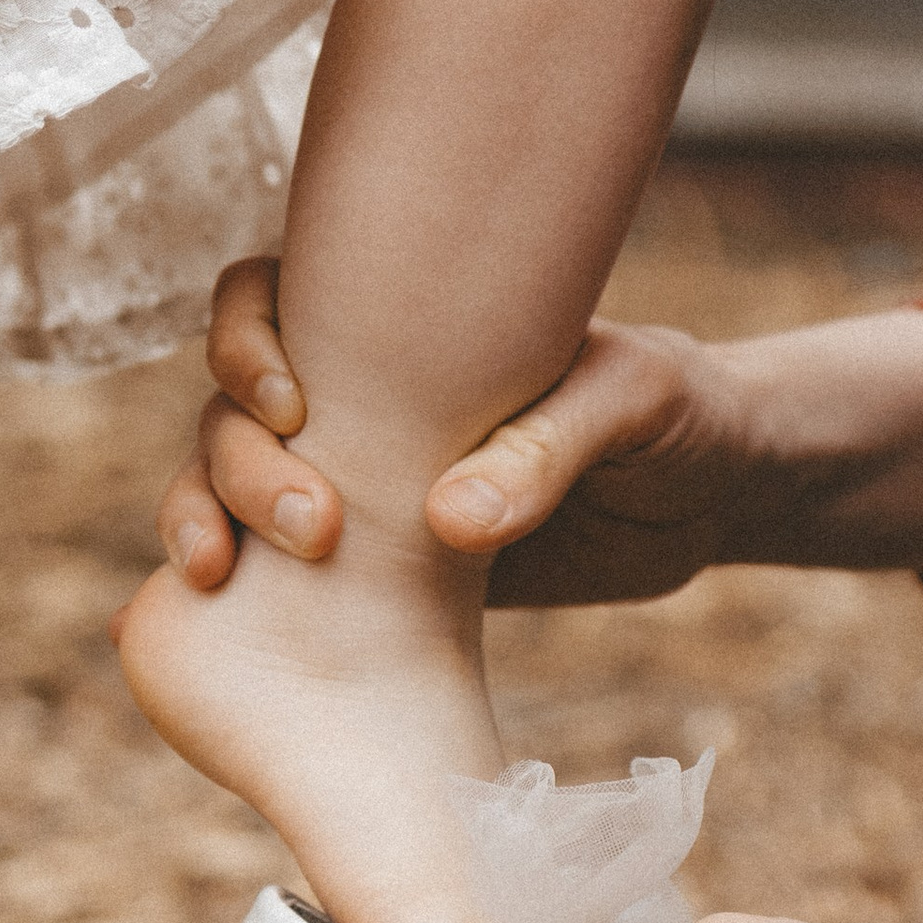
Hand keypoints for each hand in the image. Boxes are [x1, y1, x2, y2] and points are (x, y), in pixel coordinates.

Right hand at [158, 274, 766, 603]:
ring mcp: (363, 485)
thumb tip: (448, 522)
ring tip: (224, 579)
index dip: (245, 339)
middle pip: (233, 411)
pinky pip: (282, 577)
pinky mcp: (383, 572)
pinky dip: (239, 595)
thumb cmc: (678, 410)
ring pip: (234, 490)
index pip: (270, 299)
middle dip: (238, 461)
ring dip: (210, 521)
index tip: (290, 399)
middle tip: (315, 524)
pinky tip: (217, 623)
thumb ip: (547, 449)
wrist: (712, 500)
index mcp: (402, 328)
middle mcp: (361, 399)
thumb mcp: (633, 401)